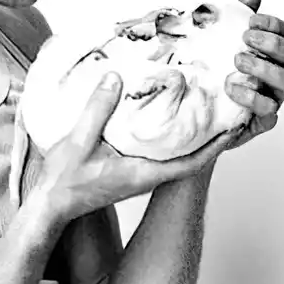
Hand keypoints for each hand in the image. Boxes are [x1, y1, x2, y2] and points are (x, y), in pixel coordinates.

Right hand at [23, 73, 235, 229]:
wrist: (49, 206)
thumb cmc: (64, 182)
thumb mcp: (79, 140)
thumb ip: (98, 108)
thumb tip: (116, 78)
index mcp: (142, 175)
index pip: (191, 165)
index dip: (215, 148)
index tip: (233, 129)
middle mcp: (146, 178)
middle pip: (189, 158)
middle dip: (208, 137)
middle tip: (222, 111)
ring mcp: (138, 176)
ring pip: (174, 156)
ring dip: (189, 136)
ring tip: (199, 109)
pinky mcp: (128, 172)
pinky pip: (157, 154)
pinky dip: (168, 138)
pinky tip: (164, 119)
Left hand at [221, 0, 283, 150]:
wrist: (198, 115)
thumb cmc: (216, 74)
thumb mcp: (220, 42)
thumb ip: (237, 18)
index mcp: (274, 55)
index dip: (275, 25)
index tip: (251, 20)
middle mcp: (279, 75)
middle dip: (273, 44)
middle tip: (246, 38)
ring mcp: (273, 98)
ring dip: (265, 67)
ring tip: (237, 60)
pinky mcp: (261, 121)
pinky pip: (269, 112)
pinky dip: (253, 99)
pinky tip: (232, 88)